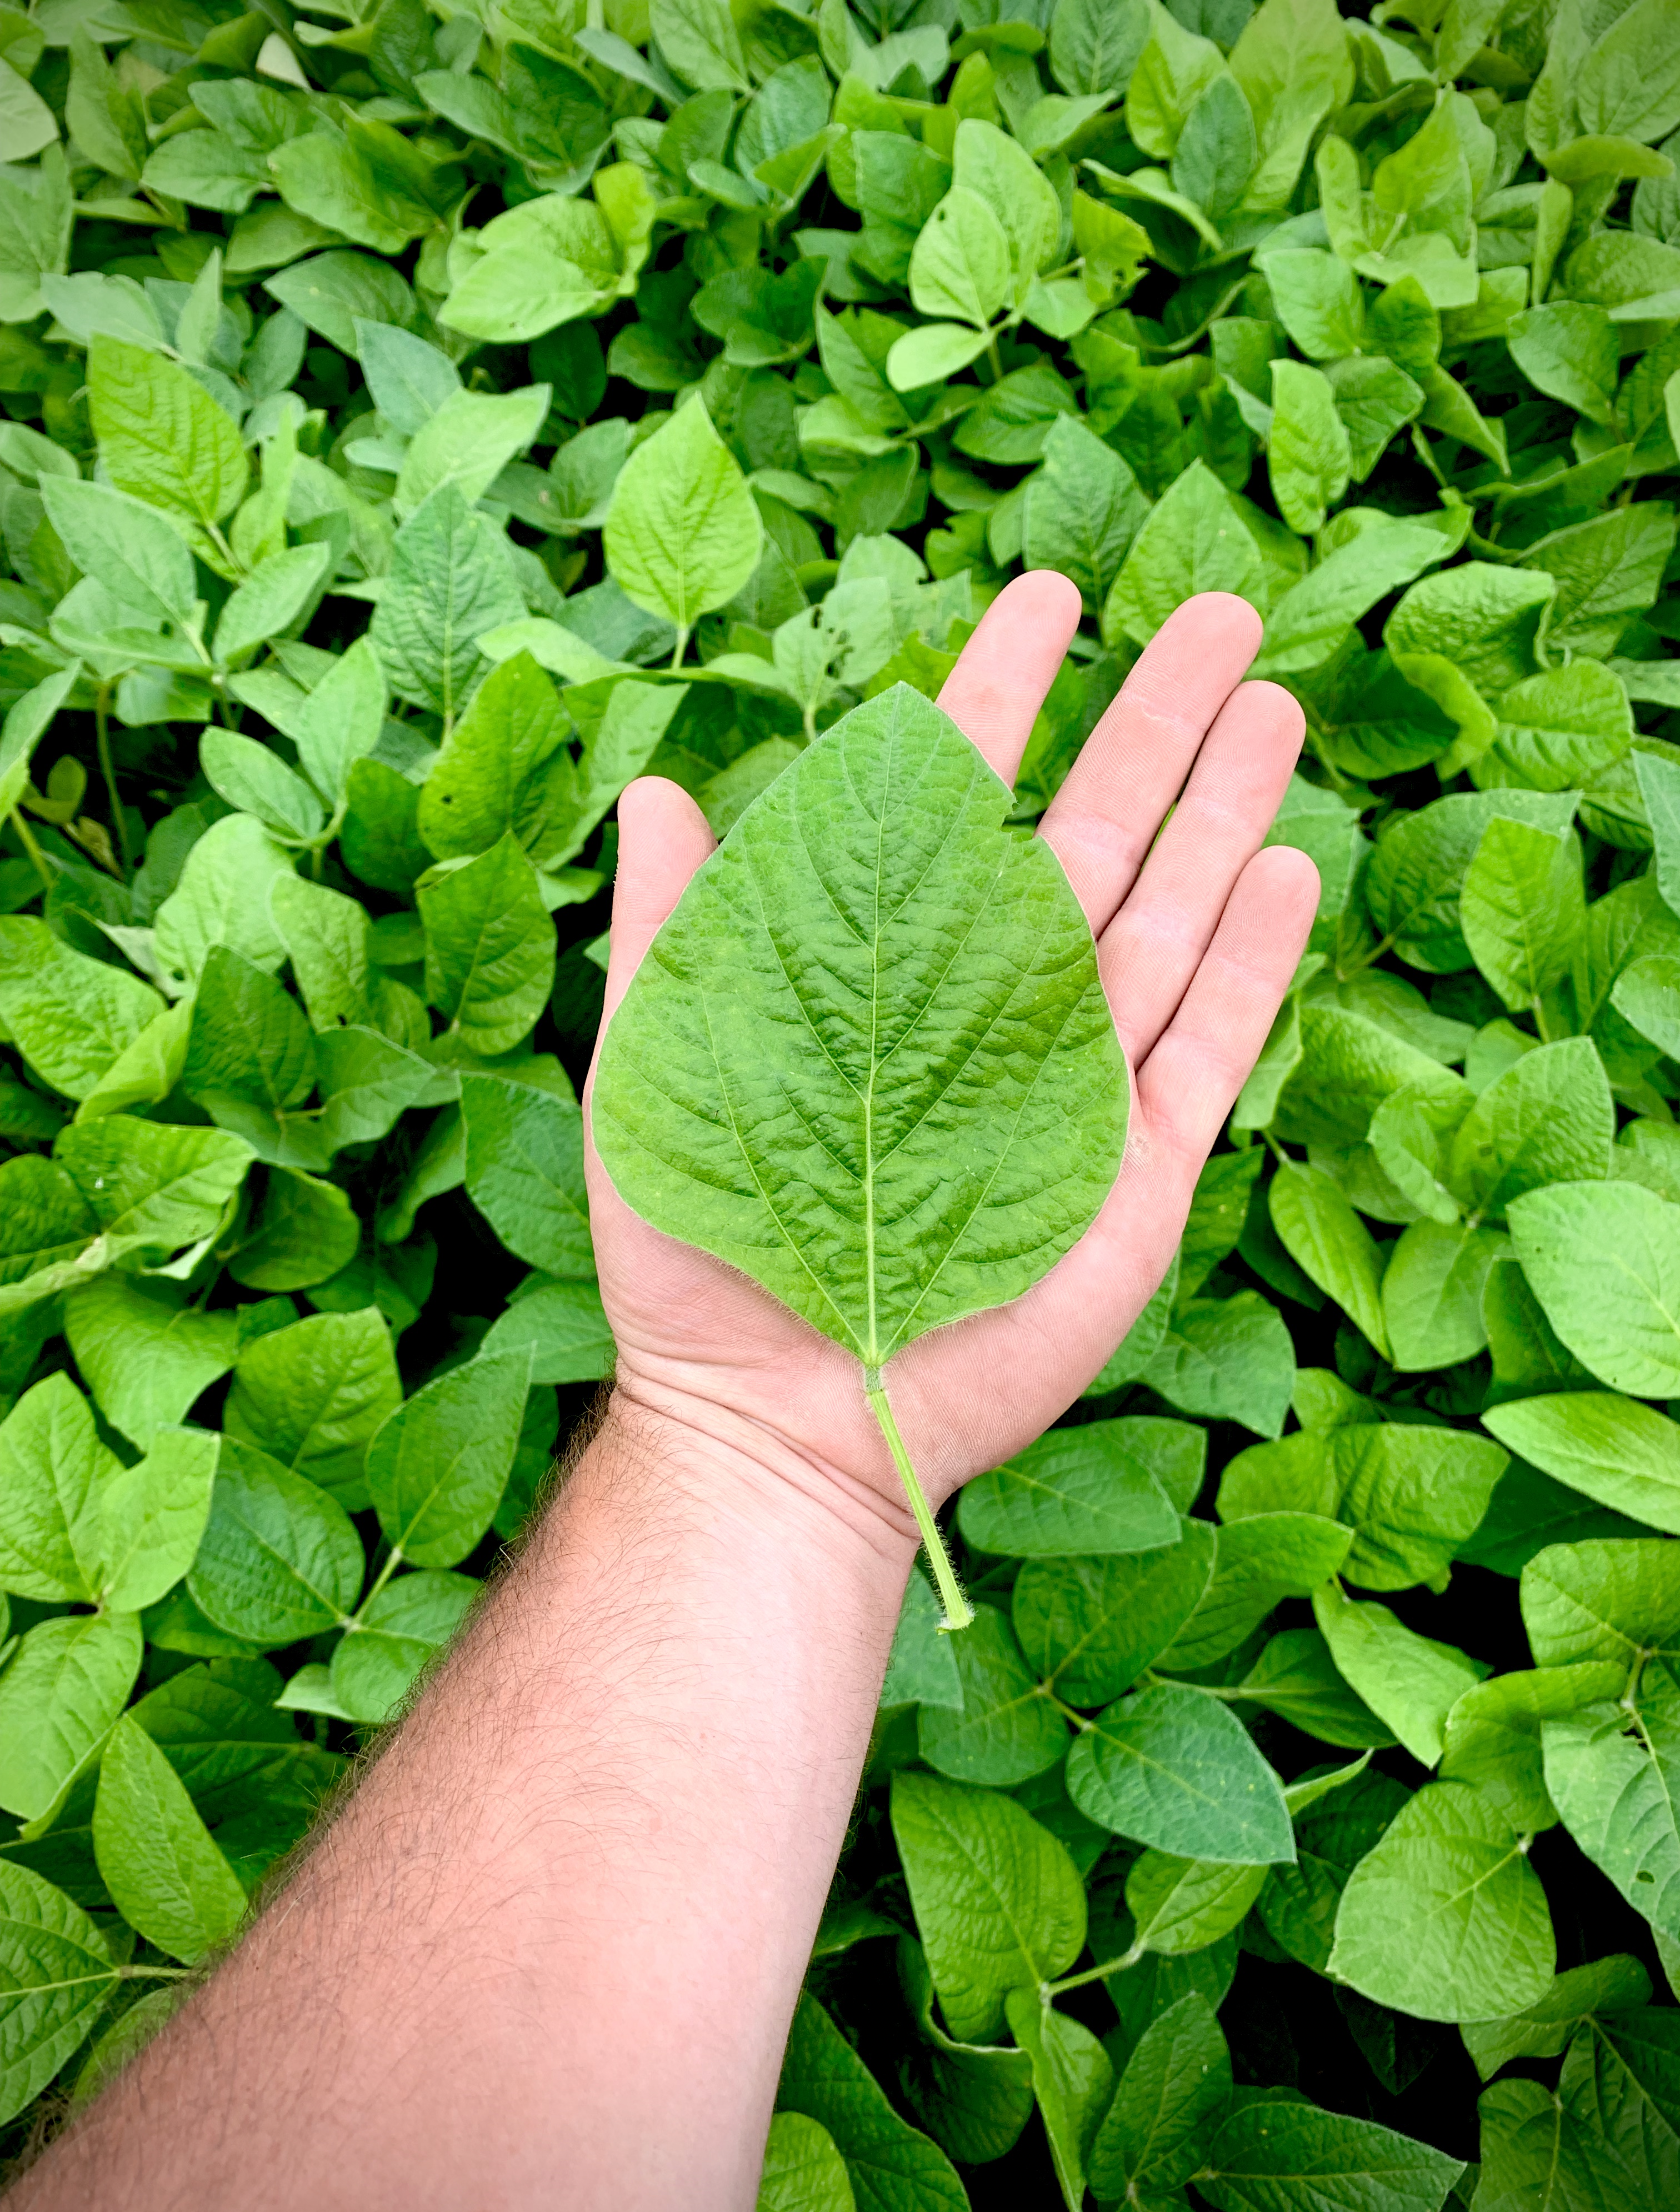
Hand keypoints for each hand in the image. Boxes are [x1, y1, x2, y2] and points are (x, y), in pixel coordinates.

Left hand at [582, 582, 1319, 1525]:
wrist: (774, 1417)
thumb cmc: (697, 1252)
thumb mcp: (657, 1070)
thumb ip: (670, 932)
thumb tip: (658, 789)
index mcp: (884, 968)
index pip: (955, 800)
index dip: (1001, 695)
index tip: (1045, 597)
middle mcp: (991, 1008)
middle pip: (1095, 837)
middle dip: (1154, 723)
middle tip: (1220, 611)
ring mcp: (1074, 1086)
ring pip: (1169, 918)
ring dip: (1222, 811)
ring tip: (1269, 704)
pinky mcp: (1135, 1172)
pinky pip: (1207, 1046)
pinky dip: (1250, 960)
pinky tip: (1284, 865)